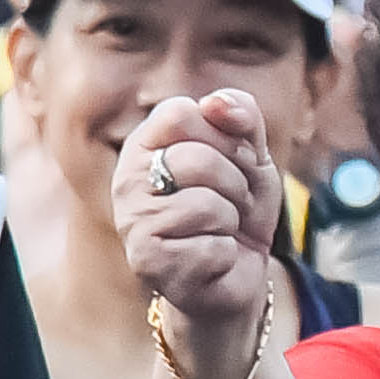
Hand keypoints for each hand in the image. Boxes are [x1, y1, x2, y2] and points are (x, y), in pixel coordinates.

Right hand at [116, 91, 285, 338]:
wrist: (238, 276)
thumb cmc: (238, 211)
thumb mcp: (252, 157)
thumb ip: (242, 117)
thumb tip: (216, 102)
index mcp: (145, 145)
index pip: (181, 113)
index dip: (226, 138)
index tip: (234, 161)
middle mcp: (127, 180)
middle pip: (198, 158)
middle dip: (236, 185)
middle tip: (231, 205)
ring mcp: (132, 222)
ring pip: (207, 205)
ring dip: (231, 222)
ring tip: (219, 232)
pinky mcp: (147, 263)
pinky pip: (212, 246)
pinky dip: (227, 254)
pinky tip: (211, 260)